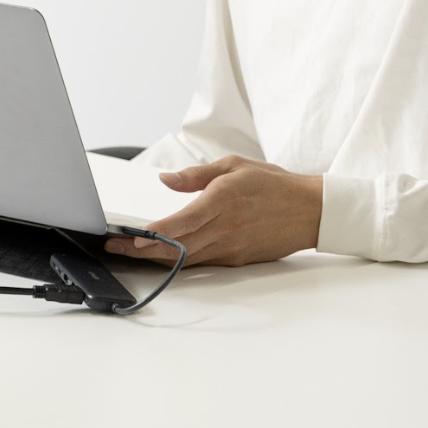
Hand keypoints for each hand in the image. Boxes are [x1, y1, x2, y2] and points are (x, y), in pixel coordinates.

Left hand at [104, 155, 321, 266]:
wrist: (311, 211)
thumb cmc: (273, 184)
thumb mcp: (234, 166)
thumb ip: (196, 176)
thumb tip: (165, 180)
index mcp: (223, 201)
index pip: (184, 222)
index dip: (157, 232)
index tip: (133, 236)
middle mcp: (226, 228)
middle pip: (179, 246)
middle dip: (143, 250)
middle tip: (115, 249)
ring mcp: (232, 247)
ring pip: (187, 258)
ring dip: (156, 258)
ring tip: (129, 254)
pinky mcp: (238, 258)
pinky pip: (203, 262)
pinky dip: (179, 261)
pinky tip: (161, 257)